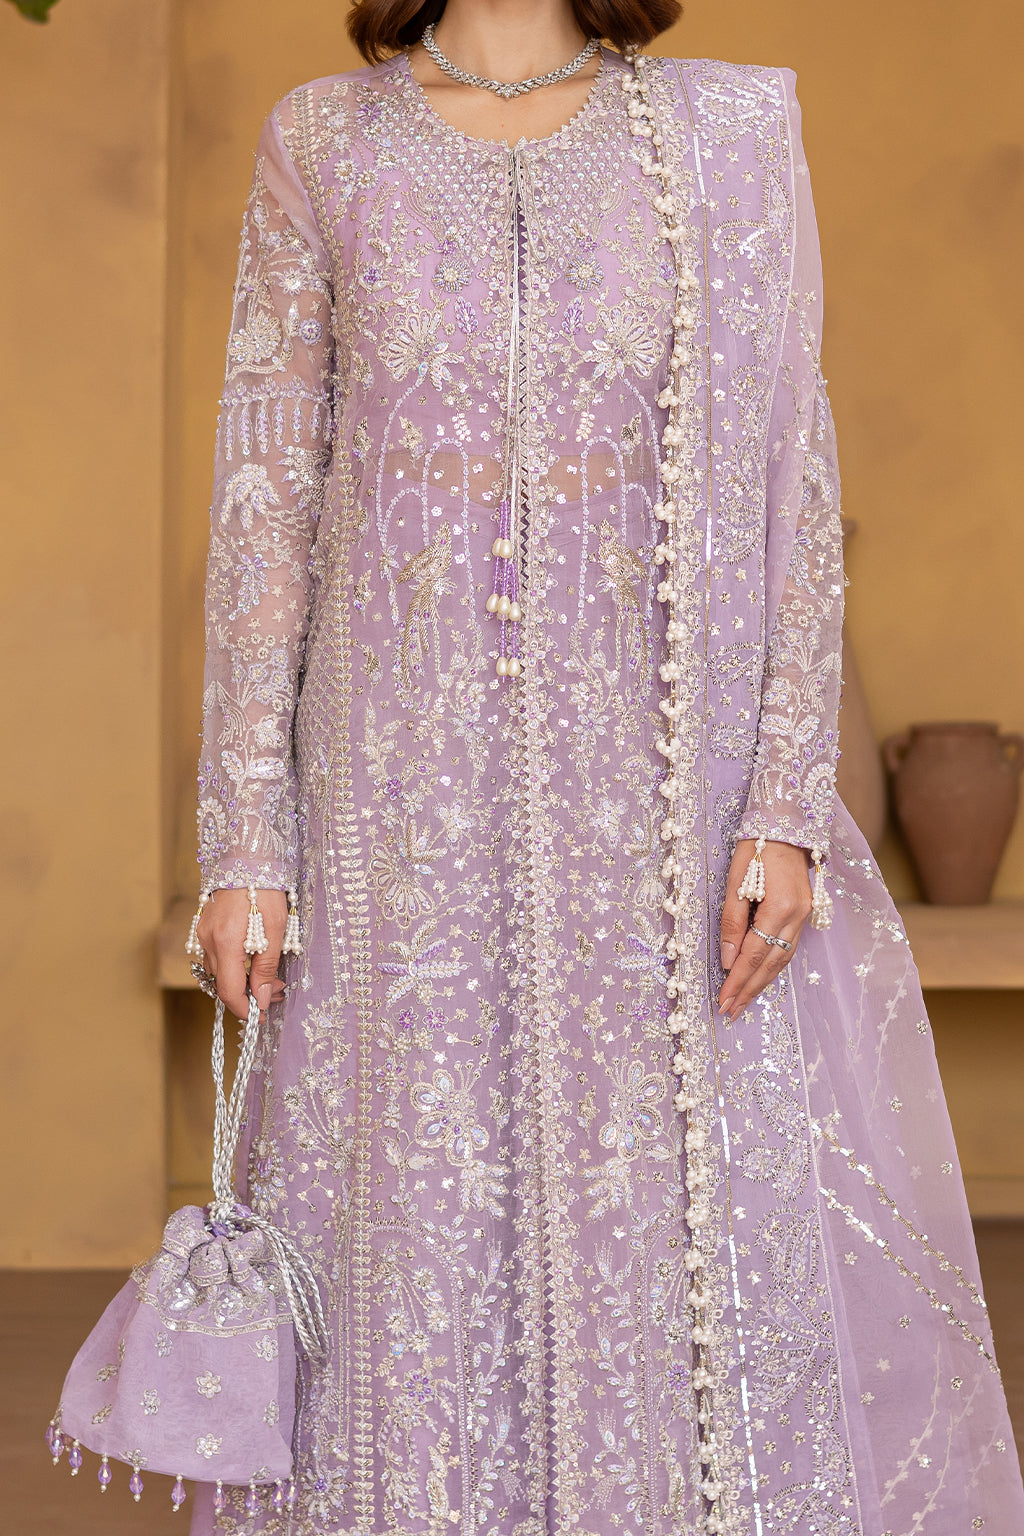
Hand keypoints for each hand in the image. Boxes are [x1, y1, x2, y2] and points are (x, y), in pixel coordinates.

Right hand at [195, 887, 287, 1018]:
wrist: (246, 859)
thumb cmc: (265, 890)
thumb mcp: (276, 929)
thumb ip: (267, 966)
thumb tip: (263, 997)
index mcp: (226, 943)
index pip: (230, 991)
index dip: (245, 1009)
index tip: (261, 1015)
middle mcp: (209, 941)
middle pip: (223, 984)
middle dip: (249, 995)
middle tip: (277, 992)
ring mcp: (203, 934)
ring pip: (219, 972)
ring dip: (242, 980)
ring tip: (270, 978)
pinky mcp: (205, 928)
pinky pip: (216, 957)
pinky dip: (234, 966)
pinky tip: (253, 961)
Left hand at [717, 839, 812, 1021]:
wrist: (784, 826)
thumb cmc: (754, 849)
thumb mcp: (735, 883)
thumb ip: (732, 923)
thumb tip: (728, 961)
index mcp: (780, 908)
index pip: (755, 954)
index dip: (738, 980)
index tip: (723, 1000)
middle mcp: (797, 917)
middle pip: (771, 964)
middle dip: (749, 990)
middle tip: (730, 1012)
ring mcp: (804, 916)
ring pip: (782, 959)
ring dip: (761, 983)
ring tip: (742, 1002)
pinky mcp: (804, 914)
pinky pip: (787, 948)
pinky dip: (772, 966)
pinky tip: (760, 978)